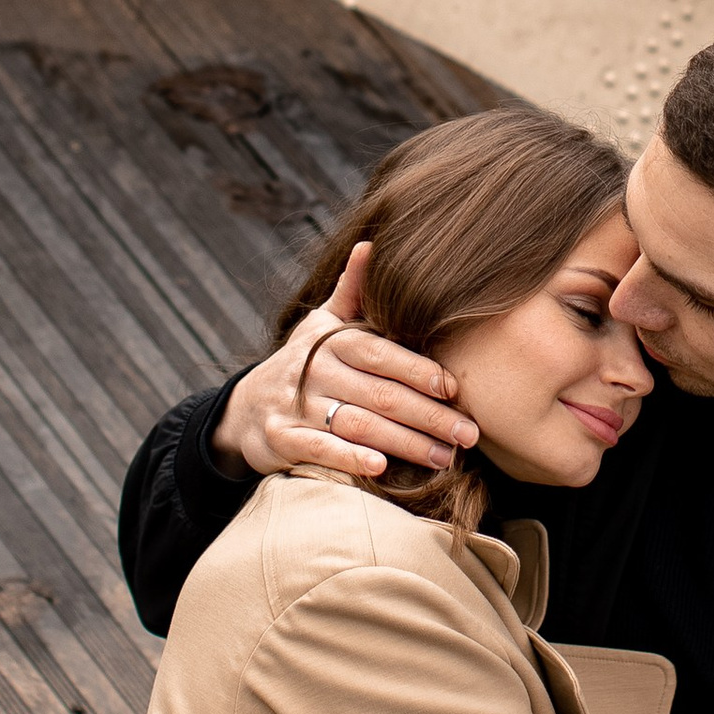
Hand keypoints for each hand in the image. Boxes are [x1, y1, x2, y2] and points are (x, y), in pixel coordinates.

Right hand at [209, 242, 480, 479]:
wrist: (245, 406)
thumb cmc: (304, 362)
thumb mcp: (322, 324)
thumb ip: (351, 291)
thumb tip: (371, 245)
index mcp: (331, 341)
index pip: (379, 353)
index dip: (417, 370)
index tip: (453, 389)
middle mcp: (313, 371)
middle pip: (378, 394)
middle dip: (427, 416)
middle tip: (469, 434)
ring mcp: (295, 406)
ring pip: (357, 424)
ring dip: (404, 443)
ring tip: (445, 458)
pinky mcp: (281, 439)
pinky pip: (318, 449)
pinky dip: (349, 458)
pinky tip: (381, 468)